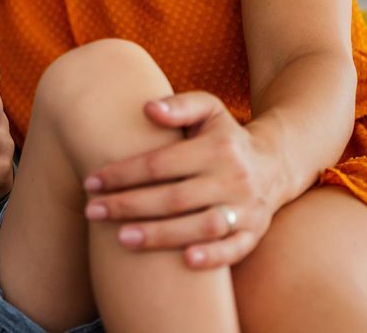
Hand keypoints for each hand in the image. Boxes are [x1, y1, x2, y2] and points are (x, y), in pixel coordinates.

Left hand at [83, 91, 284, 268]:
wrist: (275, 163)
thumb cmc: (224, 137)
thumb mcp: (209, 110)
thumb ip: (179, 105)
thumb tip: (147, 108)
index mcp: (217, 148)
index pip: (160, 164)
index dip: (123, 174)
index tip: (91, 182)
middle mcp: (234, 179)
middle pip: (175, 198)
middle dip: (129, 206)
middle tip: (92, 212)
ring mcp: (246, 208)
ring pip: (202, 227)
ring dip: (161, 236)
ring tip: (121, 238)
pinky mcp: (256, 232)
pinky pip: (235, 249)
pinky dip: (213, 257)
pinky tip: (183, 262)